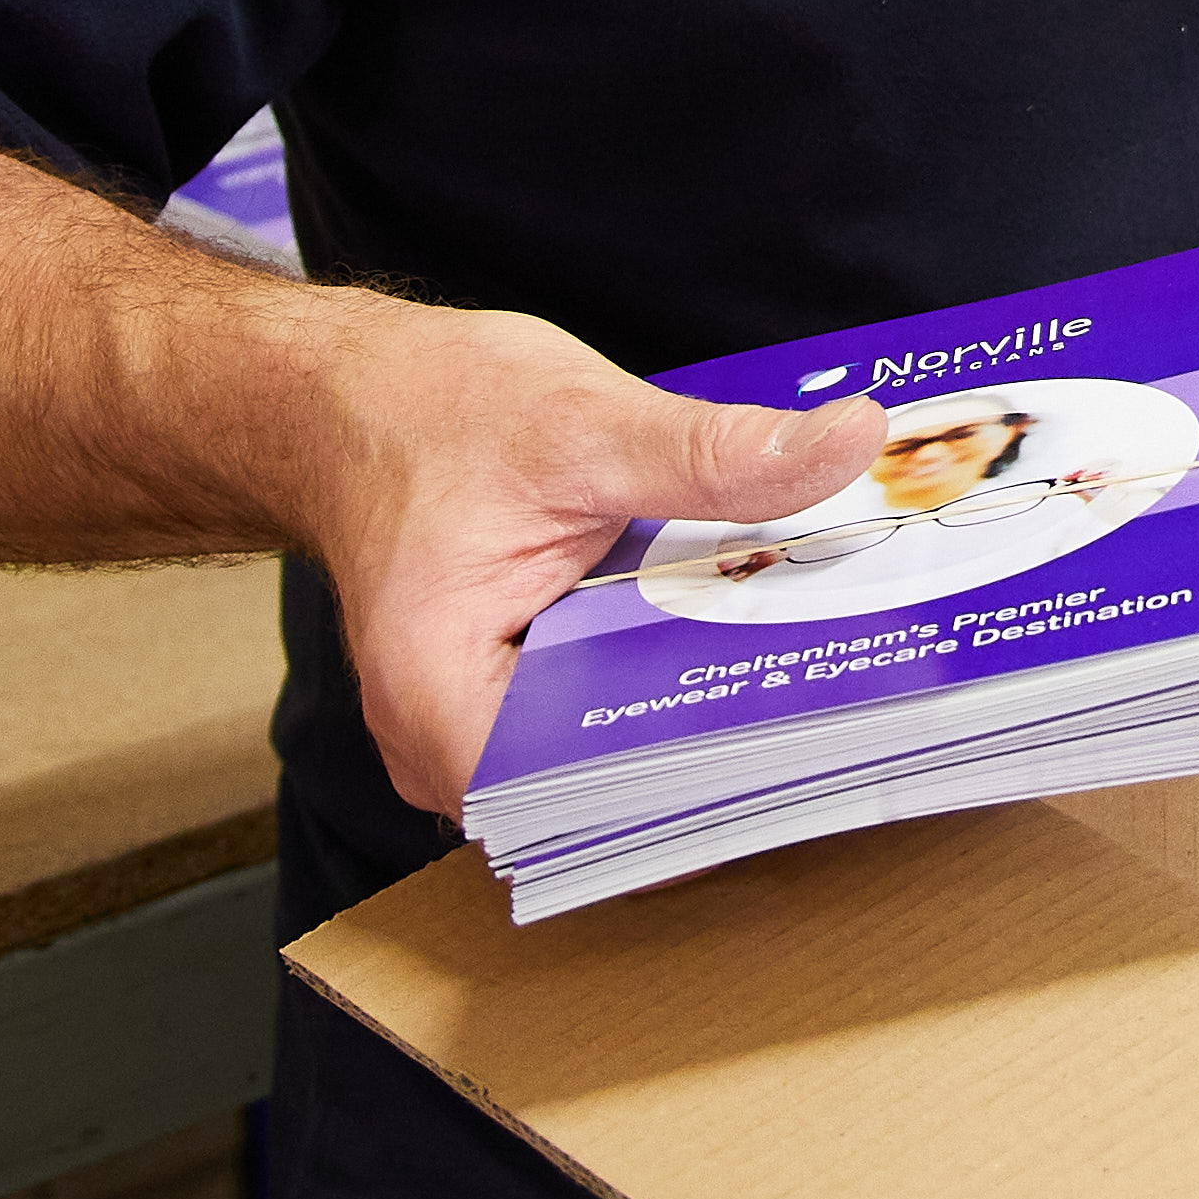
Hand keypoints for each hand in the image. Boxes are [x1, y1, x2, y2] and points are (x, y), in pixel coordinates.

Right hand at [309, 311, 891, 815]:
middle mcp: (449, 746)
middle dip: (731, 746)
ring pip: (614, 756)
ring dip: (706, 711)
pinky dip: (670, 676)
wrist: (346, 398)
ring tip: (822, 674)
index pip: (593, 801)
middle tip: (852, 704)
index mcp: (441, 703)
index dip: (708, 785)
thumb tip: (848, 444)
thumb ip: (713, 452)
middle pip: (616, 790)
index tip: (815, 747)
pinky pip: (601, 714)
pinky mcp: (507, 697)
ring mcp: (476, 730)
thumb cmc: (422, 412)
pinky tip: (750, 638)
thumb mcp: (581, 422)